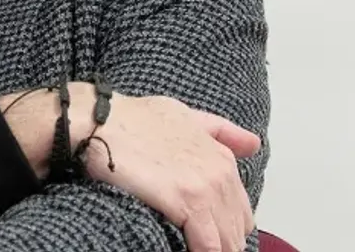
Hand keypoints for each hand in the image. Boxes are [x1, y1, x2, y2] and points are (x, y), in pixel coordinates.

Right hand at [82, 93, 258, 251]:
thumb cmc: (133, 119)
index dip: (226, 226)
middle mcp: (220, 172)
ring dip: (215, 250)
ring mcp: (206, 188)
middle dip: (223, 242)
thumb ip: (220, 131)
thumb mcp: (185, 116)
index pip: (240, 208)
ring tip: (195, 250)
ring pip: (227, 241)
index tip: (210, 236)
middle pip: (237, 228)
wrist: (101, 123)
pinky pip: (208, 245)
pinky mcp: (187, 204)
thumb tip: (253, 145)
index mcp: (221, 156)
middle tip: (201, 245)